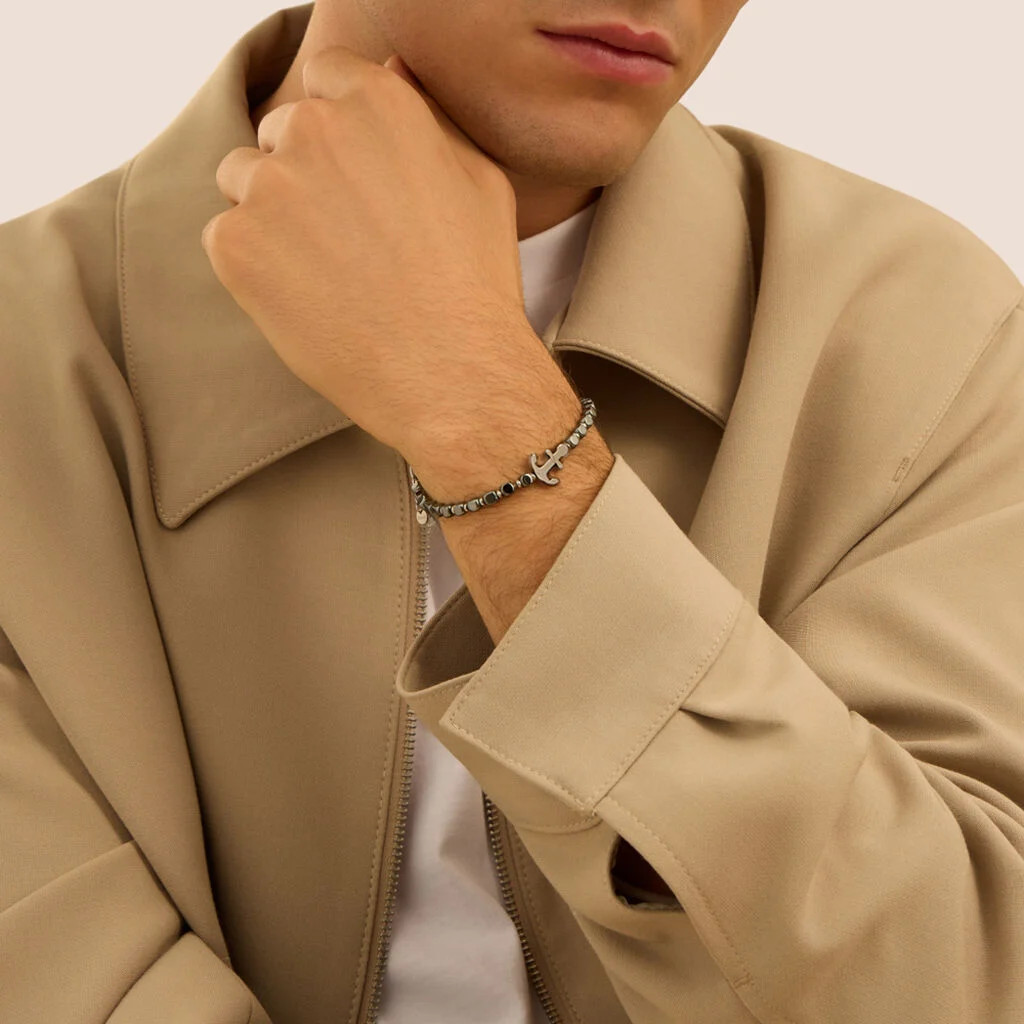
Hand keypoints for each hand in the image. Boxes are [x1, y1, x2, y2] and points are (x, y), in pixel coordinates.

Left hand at [202, 46, 540, 459]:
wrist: (450, 372)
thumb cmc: (475, 283)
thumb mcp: (479, 183)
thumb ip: (427, 120)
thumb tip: (389, 74)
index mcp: (378, 105)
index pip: (325, 76)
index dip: (334, 123)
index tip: (348, 170)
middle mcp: (316, 130)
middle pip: (281, 131)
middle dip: (304, 173)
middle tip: (346, 239)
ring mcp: (270, 187)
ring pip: (242, 180)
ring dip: (270, 214)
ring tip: (323, 272)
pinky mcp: (236, 245)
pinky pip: (225, 238)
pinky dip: (253, 266)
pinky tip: (304, 299)